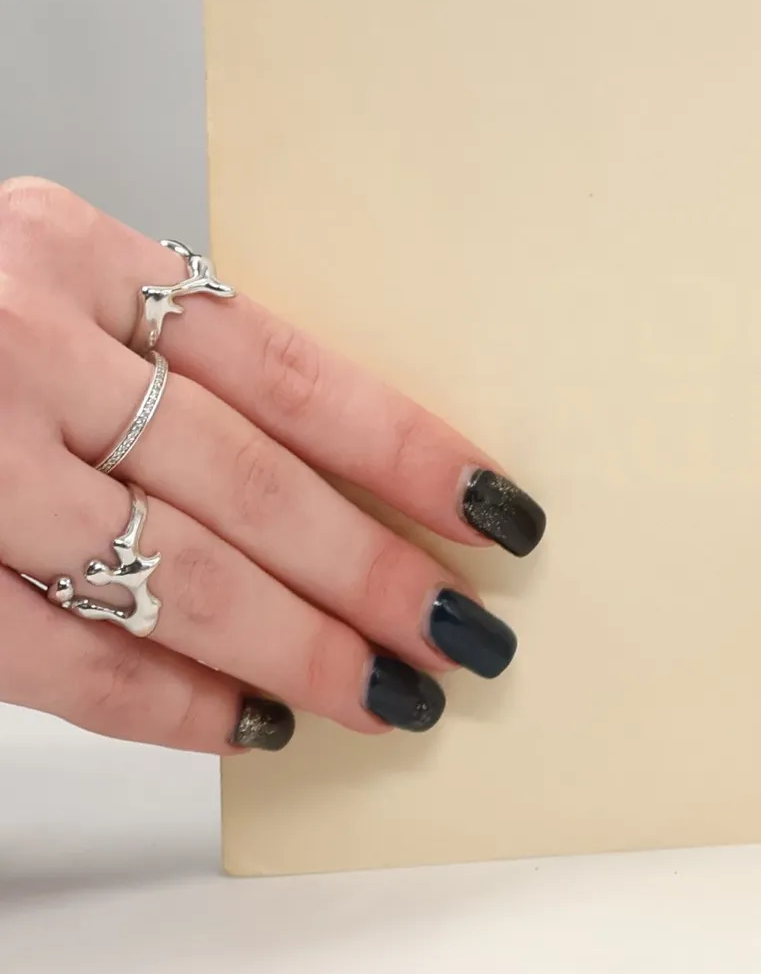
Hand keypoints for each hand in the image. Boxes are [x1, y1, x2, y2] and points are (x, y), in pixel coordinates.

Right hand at [0, 179, 544, 752]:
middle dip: (374, 572)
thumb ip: (149, 346)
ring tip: (390, 693)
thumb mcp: (30, 272)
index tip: (499, 510)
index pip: (292, 367)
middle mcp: (13, 343)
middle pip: (250, 482)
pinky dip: (159, 700)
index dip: (409, 450)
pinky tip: (245, 722)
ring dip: (297, 648)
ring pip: (170, 575)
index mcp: (69, 251)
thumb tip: (329, 468)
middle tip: (469, 633)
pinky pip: (50, 657)